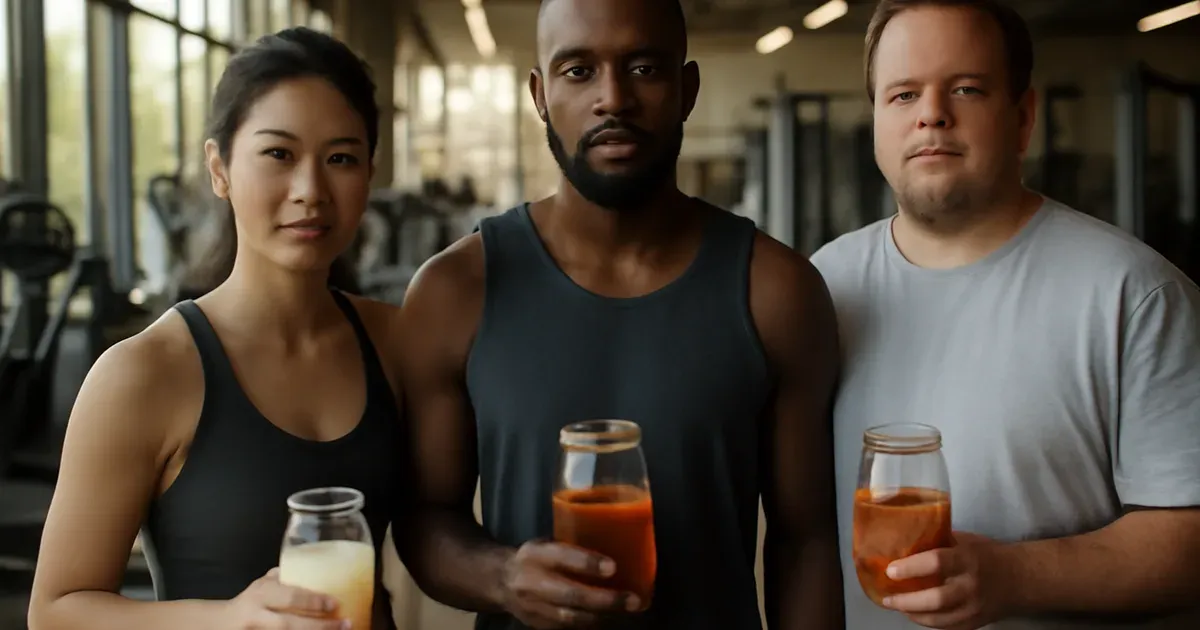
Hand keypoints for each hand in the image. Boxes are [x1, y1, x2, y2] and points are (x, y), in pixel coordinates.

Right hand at [222, 568, 350, 628]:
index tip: (335, 603)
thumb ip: (285, 577)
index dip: (313, 601)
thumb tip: (315, 566)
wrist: (219, 625)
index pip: (289, 597)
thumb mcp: (262, 585)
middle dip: (319, 626)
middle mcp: (257, 617)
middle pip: (289, 624)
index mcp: (260, 595)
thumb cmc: (249, 602)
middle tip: (344, 624)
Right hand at [500, 540, 640, 628]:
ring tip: (628, 609)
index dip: (587, 563)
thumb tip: (616, 541)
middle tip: (633, 599)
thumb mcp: (546, 543)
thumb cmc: (534, 557)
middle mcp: (531, 582)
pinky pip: (567, 627)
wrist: (498, 581)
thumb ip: (572, 546)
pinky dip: (591, 623)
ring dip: (603, 615)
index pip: (561, 557)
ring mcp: (533, 607)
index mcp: (535, 554)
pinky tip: (609, 617)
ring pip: (571, 617)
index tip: (613, 567)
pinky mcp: (538, 625)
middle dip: (605, 599)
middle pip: (570, 595)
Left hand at [882, 532, 1011, 629]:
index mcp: (968, 560)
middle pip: (936, 599)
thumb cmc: (987, 554)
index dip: (911, 568)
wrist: (1020, 579)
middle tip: (887, 596)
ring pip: (939, 619)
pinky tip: (914, 614)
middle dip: (906, 600)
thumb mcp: (965, 541)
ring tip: (895, 605)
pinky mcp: (975, 623)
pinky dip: (927, 622)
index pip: (937, 563)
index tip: (890, 570)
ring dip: (912, 614)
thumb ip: (938, 541)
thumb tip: (905, 539)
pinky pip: (946, 627)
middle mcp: (971, 586)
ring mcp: (974, 608)